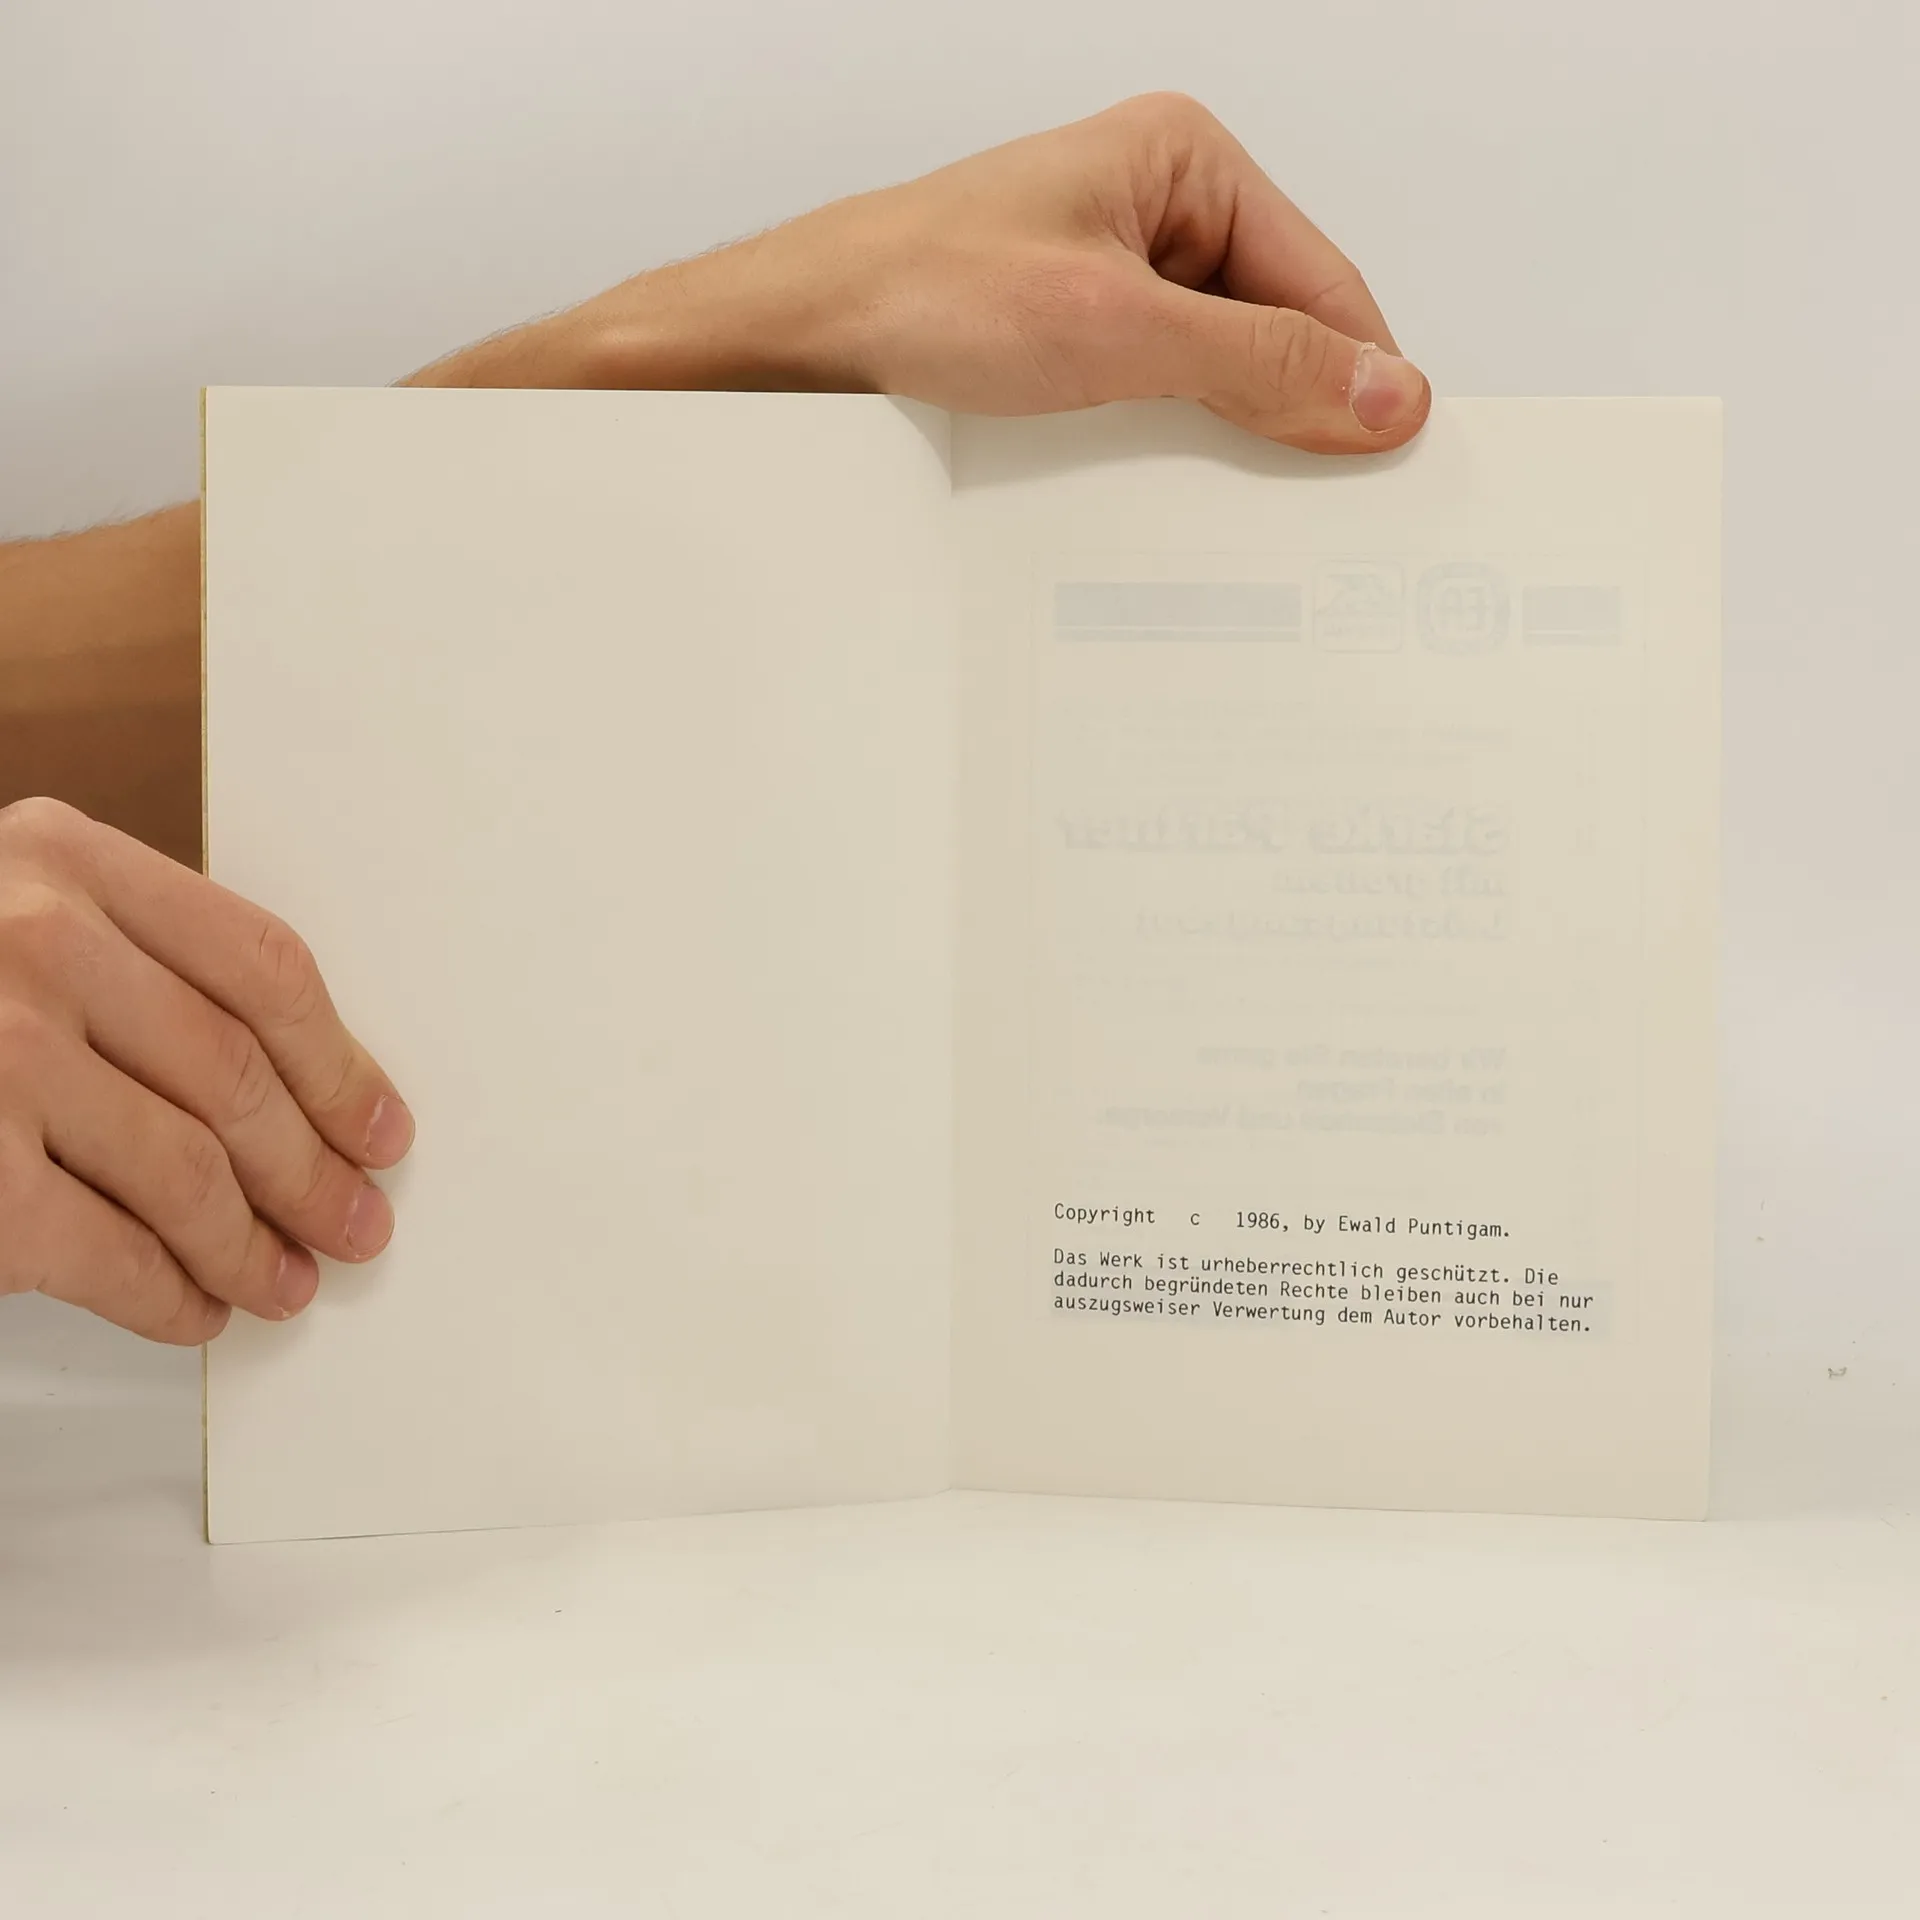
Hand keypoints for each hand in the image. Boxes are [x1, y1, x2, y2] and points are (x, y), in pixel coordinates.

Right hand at [0, 799, 412, 1342]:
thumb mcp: (15, 914)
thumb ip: (130, 960)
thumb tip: (297, 1088)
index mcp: (64, 857)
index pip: (262, 966)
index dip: (341, 1062)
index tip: (381, 1125)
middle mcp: (32, 938)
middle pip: (237, 1075)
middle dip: (313, 1168)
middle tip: (356, 1223)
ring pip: (187, 1168)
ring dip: (254, 1244)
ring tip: (288, 1280)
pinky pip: (107, 1250)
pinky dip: (170, 1294)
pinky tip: (196, 1308)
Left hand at [417, 94, 1429, 453]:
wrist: (786, 346)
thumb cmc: (913, 295)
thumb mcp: (1113, 330)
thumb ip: (1256, 362)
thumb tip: (1380, 393)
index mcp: (1180, 159)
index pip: (1323, 278)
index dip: (1359, 376)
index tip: (1389, 465)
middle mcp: (1149, 207)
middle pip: (1274, 328)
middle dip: (1286, 415)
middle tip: (1310, 510)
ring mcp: (1103, 274)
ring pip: (1212, 372)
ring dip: (1218, 440)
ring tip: (1214, 503)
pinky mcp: (1063, 337)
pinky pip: (1150, 397)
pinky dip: (1162, 447)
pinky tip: (1152, 493)